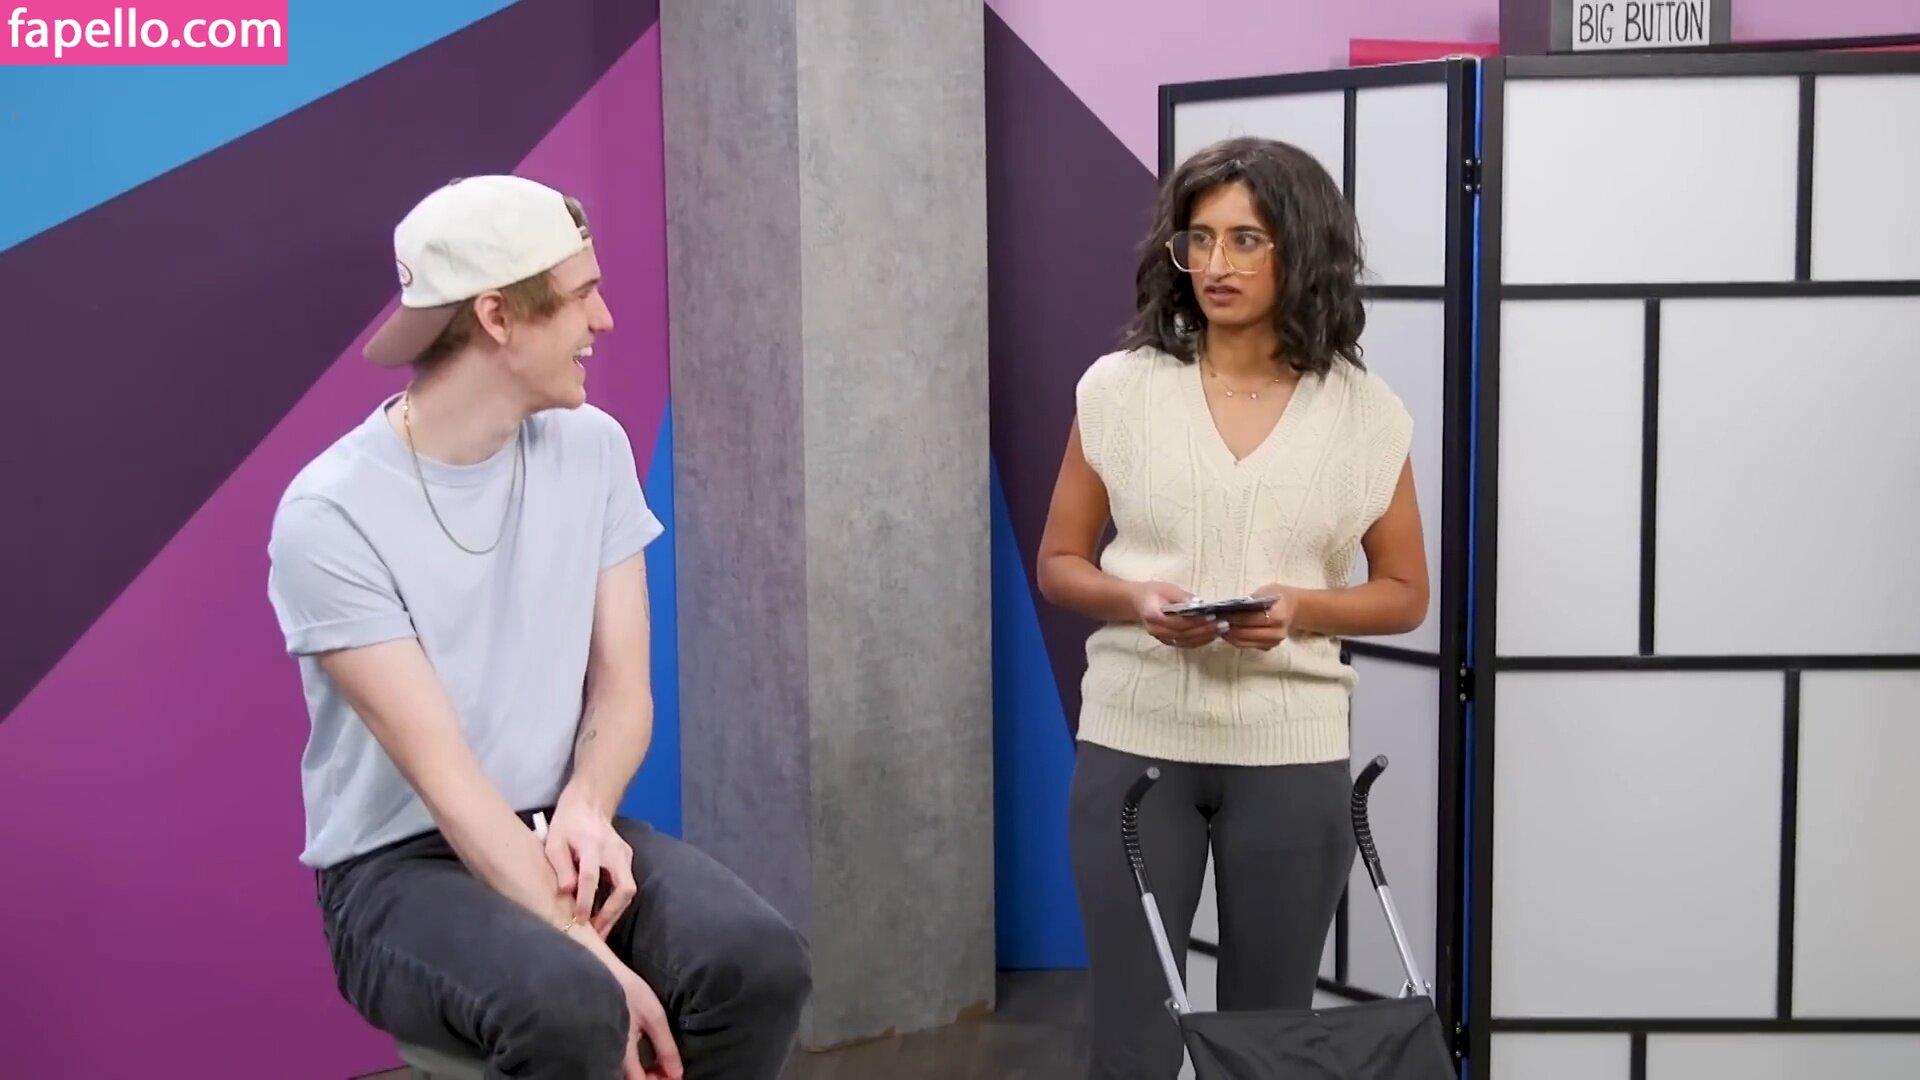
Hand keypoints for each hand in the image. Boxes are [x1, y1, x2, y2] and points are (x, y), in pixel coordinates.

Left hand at [544, 795, 636, 936]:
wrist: (589, 803)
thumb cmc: (568, 823)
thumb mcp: (555, 841)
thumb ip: (561, 867)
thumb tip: (566, 892)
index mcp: (592, 844)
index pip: (591, 877)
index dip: (586, 901)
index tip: (580, 920)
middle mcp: (615, 850)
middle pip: (624, 887)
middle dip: (612, 913)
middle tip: (596, 933)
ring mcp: (625, 854)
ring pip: (628, 890)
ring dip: (615, 912)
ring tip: (599, 931)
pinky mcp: (628, 859)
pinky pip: (625, 885)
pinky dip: (615, 903)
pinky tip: (603, 915)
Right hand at [601, 945, 683, 1079]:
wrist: (598, 968)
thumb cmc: (625, 990)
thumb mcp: (653, 1017)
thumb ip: (665, 1047)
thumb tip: (677, 1073)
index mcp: (622, 1053)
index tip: (674, 1078)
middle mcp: (611, 1054)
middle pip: (633, 1078)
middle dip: (653, 1078)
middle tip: (670, 1072)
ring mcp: (608, 1045)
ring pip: (628, 1071)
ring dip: (646, 1072)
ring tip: (662, 1066)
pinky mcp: (607, 1036)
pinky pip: (623, 1060)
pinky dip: (637, 1064)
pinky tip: (648, 1056)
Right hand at [1131, 581, 1218, 648]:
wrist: (1138, 602)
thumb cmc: (1152, 592)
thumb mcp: (1166, 588)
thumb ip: (1181, 596)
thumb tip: (1198, 603)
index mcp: (1153, 615)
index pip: (1177, 622)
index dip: (1195, 621)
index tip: (1212, 616)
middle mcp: (1156, 630)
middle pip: (1183, 634)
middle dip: (1204, 630)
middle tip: (1223, 624)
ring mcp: (1161, 638)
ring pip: (1185, 642)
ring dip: (1204, 637)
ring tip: (1221, 630)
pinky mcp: (1167, 642)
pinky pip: (1184, 644)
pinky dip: (1199, 641)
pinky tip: (1211, 635)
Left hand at [1221, 586, 1294, 650]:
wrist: (1295, 609)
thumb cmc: (1279, 596)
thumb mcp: (1266, 591)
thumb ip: (1251, 599)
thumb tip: (1229, 607)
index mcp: (1277, 616)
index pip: (1249, 619)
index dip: (1232, 617)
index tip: (1218, 613)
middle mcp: (1276, 633)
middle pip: (1244, 634)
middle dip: (1227, 628)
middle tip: (1214, 621)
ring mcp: (1272, 643)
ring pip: (1243, 643)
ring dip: (1229, 636)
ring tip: (1217, 626)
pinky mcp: (1268, 648)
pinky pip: (1247, 646)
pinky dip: (1235, 639)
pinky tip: (1227, 631)